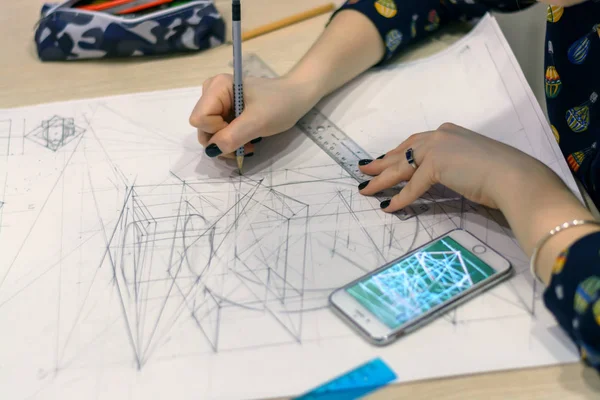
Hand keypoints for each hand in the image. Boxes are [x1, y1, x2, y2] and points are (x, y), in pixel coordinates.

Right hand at [189, 74, 318, 157]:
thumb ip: (232, 136)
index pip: (199, 119)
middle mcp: (212, 92)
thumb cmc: (280, 104)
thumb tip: (211, 150)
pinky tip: (248, 141)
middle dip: (221, 142)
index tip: (239, 130)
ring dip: (227, 144)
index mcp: (216, 86)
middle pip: (202, 127)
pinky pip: (219, 132)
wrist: (297, 97)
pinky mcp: (226, 111)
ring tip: (249, 144)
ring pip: (209, 133)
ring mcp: (218, 103)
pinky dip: (232, 141)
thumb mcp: (257, 122)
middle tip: (245, 146)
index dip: (216, 131)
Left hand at [357, 122, 566, 212]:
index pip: (414, 143)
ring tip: (365, 190)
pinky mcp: (436, 165)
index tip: (383, 160)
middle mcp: (440, 135)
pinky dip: (399, 199)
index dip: (396, 153)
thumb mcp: (471, 163)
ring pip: (400, 167)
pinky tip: (387, 207)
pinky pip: (412, 187)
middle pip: (402, 152)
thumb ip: (454, 164)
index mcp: (448, 132)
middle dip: (381, 163)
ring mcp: (437, 148)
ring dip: (380, 180)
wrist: (515, 177)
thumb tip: (445, 174)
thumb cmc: (501, 173)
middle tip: (363, 171)